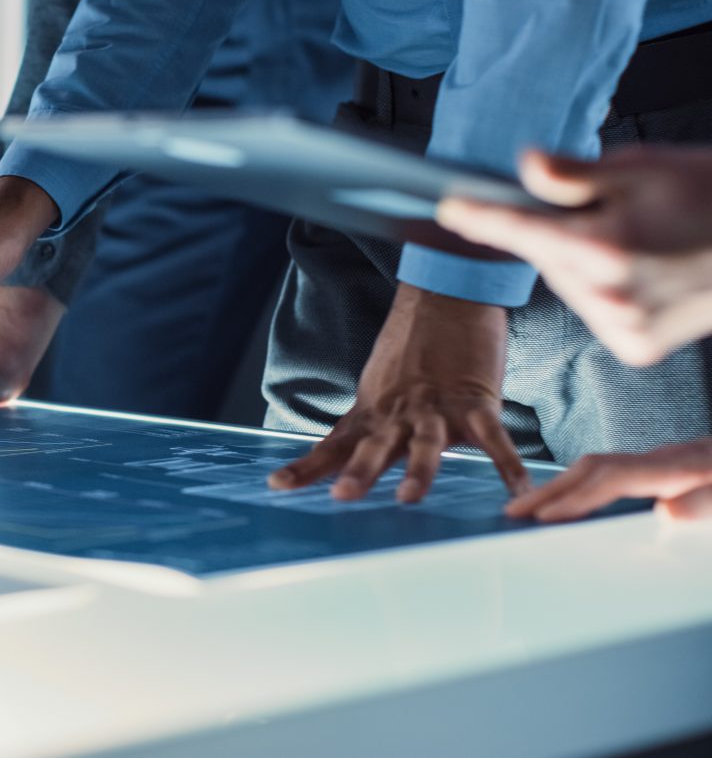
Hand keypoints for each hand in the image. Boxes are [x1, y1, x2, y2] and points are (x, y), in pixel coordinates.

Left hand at [268, 284, 530, 502]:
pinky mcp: (476, 400)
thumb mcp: (378, 389)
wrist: (446, 296)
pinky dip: (507, 464)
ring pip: (425, 443)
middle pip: (375, 446)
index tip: (276, 486)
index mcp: (372, 412)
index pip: (333, 445)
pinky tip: (517, 489)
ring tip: (408, 497)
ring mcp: (437, 406)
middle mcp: (399, 413)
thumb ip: (369, 426)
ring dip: (417, 470)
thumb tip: (350, 460)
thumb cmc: (412, 349)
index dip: (307, 467)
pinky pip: (494, 438)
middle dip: (359, 472)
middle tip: (343, 496)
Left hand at [438, 148, 711, 365]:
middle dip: (556, 233)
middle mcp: (611, 296)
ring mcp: (625, 328)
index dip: (481, 218)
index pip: (521, 231)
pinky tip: (640, 272)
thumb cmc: (711, 198)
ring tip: (634, 241)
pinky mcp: (637, 347)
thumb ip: (574, 174)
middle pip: (545, 258)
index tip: (451, 209)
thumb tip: (525, 166)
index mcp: (606, 249)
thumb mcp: (643, 169)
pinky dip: (603, 290)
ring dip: (579, 263)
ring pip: (568, 286)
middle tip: (603, 212)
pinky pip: (594, 310)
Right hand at [505, 439, 711, 522]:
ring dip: (562, 487)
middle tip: (513, 512)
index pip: (611, 479)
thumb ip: (708, 504)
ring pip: (599, 468)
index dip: (574, 498)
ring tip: (529, 507)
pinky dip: (584, 486)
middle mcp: (665, 460)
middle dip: (550, 489)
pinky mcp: (669, 469)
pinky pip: (613, 473)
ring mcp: (665, 462)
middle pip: (593, 468)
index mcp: (679, 467)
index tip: (542, 519)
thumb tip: (665, 512)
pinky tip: (574, 500)